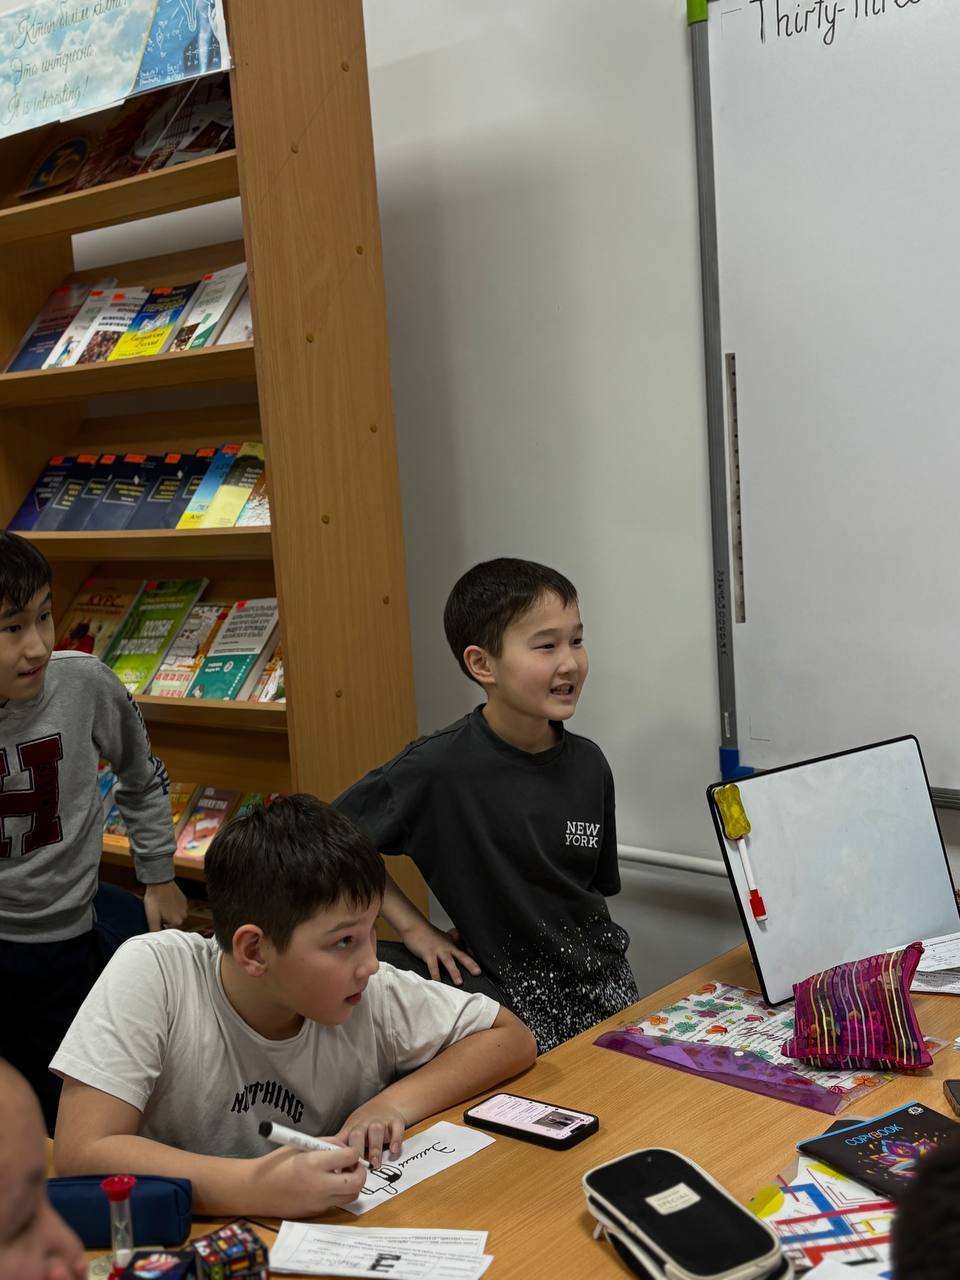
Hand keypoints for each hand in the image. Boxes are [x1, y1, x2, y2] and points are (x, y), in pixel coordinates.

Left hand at [143, 881, 187, 930]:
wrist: (159, 882)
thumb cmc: (155, 900)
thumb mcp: (152, 917)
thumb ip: (155, 930)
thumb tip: (155, 939)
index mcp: (177, 922)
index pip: (169, 932)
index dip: (161, 928)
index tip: (155, 922)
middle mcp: (184, 915)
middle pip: (174, 924)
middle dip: (166, 922)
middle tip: (157, 915)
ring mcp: (185, 907)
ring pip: (176, 916)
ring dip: (169, 915)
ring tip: (160, 908)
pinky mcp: (184, 900)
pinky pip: (178, 908)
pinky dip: (172, 908)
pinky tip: (165, 903)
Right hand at [249, 1144, 365, 1217]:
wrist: (256, 1190)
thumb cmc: (277, 1163)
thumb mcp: (302, 1145)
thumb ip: (327, 1143)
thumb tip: (346, 1144)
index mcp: (314, 1164)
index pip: (349, 1157)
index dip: (352, 1152)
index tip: (348, 1150)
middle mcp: (319, 1185)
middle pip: (357, 1182)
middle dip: (360, 1171)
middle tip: (353, 1165)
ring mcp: (318, 1203)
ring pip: (351, 1196)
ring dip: (352, 1184)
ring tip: (341, 1174)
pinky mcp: (316, 1213)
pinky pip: (336, 1202)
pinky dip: (338, 1193)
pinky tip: (327, 1184)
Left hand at [337, 1099, 406, 1169]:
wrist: (388, 1103)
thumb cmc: (365, 1123)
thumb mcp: (350, 1130)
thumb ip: (342, 1146)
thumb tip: (329, 1168)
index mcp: (351, 1129)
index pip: (342, 1140)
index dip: (340, 1154)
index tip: (339, 1169)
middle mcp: (364, 1124)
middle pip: (358, 1134)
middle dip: (358, 1150)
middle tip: (359, 1168)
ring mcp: (380, 1121)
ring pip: (376, 1130)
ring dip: (375, 1147)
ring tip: (375, 1163)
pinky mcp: (395, 1120)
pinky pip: (396, 1127)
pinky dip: (396, 1138)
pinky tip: (394, 1150)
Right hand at [401, 919, 481, 984]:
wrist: (415, 927)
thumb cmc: (428, 934)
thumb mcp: (442, 937)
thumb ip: (451, 943)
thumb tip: (457, 950)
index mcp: (451, 944)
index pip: (465, 950)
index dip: (474, 957)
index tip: (483, 966)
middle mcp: (447, 947)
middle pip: (461, 956)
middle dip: (470, 964)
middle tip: (478, 972)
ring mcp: (438, 950)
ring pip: (448, 962)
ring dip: (454, 972)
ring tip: (459, 982)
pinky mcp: (428, 954)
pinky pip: (433, 967)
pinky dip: (435, 976)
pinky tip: (437, 983)